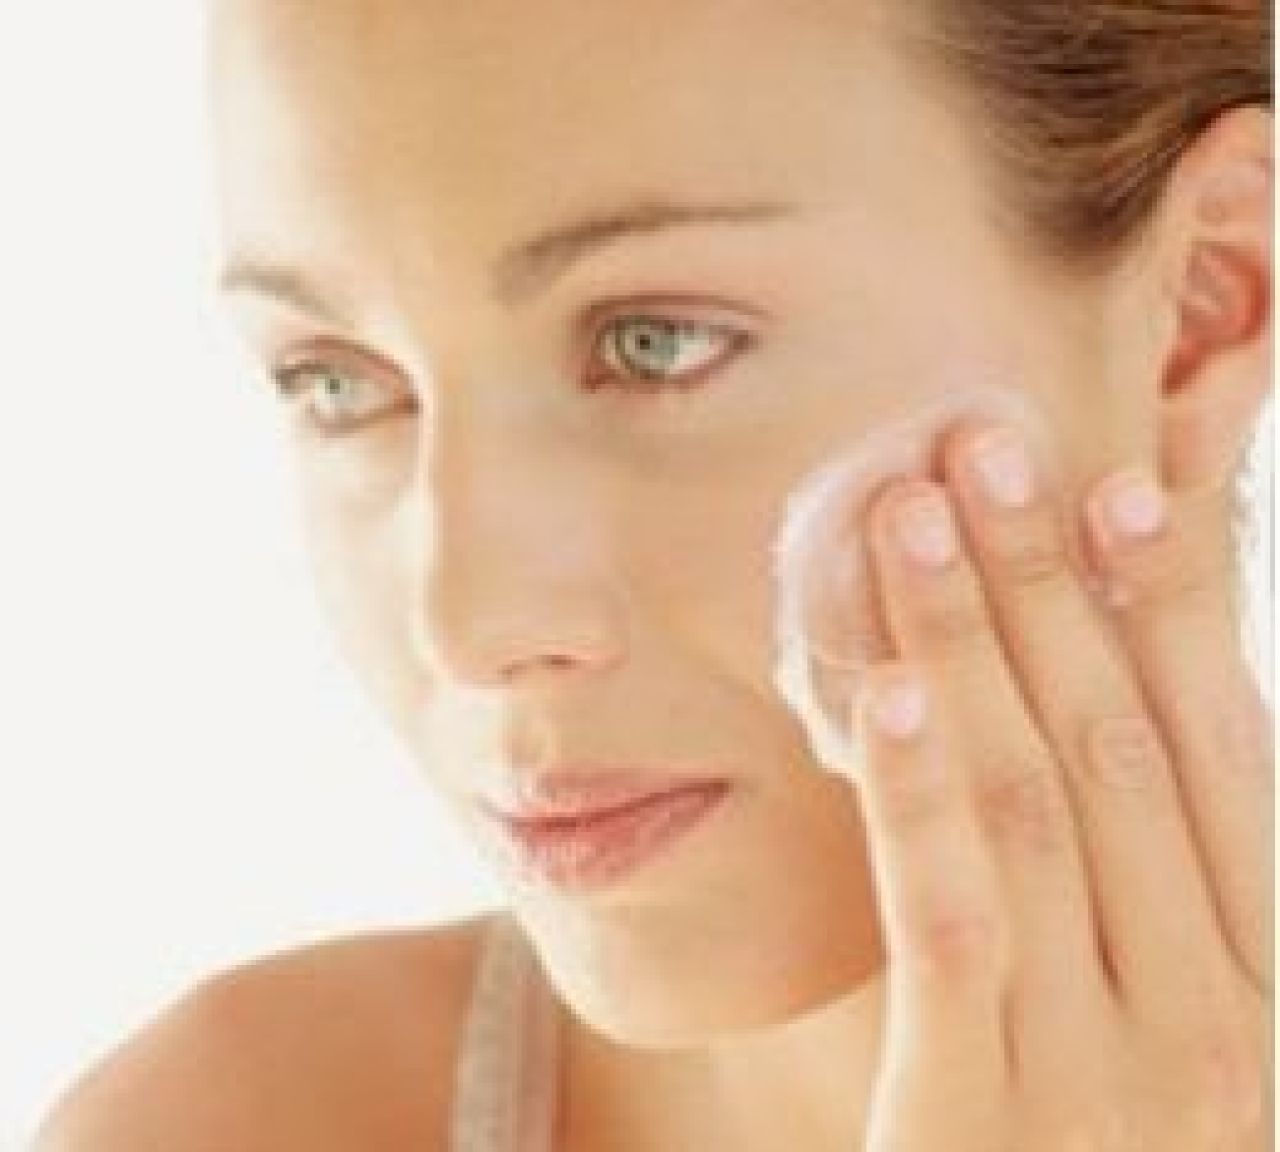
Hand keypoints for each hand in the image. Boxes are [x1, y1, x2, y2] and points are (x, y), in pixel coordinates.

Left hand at [822, 419, 1271, 1149]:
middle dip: (1048, 582)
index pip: (1218, 744)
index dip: (1170, 600)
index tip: (1118, 477)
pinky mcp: (974, 1122)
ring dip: (970, 643)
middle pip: (1119, 746)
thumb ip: (1142, 873)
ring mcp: (1102, 1073)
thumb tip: (1114, 696)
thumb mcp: (1159, 1010)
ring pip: (1033, 806)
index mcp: (1265, 969)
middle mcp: (1212, 1012)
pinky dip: (922, 795)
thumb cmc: (1104, 1148)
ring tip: (912, 517)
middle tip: (982, 447)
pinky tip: (887, 688)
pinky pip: (953, 923)